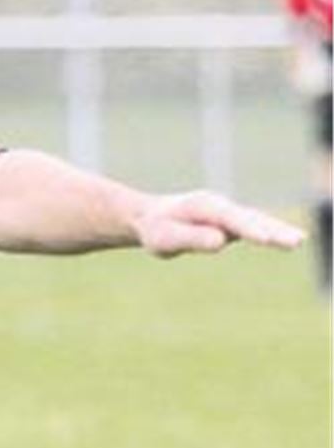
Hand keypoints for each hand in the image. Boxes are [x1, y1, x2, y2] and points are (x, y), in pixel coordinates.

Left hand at [134, 191, 305, 257]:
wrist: (149, 219)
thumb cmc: (156, 229)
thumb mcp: (165, 237)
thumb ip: (191, 238)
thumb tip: (221, 241)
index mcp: (202, 206)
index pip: (230, 219)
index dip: (248, 229)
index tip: (264, 239)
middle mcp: (219, 206)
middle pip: (250, 218)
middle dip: (272, 230)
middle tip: (295, 241)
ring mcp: (227, 214)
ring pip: (256, 221)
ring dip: (278, 230)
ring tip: (299, 241)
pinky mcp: (231, 223)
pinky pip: (254, 226)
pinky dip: (272, 232)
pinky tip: (290, 239)